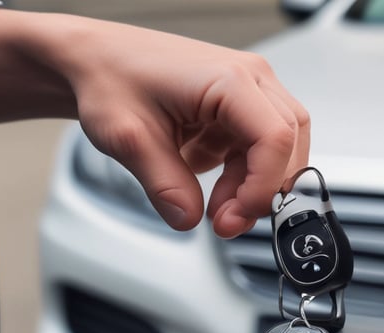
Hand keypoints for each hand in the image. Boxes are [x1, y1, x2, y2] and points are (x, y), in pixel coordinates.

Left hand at [0, 10, 309, 237]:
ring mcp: (248, 93)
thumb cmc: (110, 77)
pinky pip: (259, 150)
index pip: (275, 138)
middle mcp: (249, 79)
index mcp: (228, 79)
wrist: (94, 59)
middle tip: (224, 222)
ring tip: (215, 207)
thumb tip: (189, 219)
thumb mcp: (128, 138)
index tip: (234, 218)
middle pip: (289, 143)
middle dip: (261, 191)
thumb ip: (163, 183)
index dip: (262, 187)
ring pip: (280, 149)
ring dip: (253, 186)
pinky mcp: (239, 109)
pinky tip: (209, 183)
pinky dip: (241, 176)